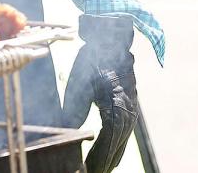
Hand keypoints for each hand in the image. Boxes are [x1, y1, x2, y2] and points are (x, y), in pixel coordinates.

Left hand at [63, 15, 137, 172]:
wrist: (110, 37)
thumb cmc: (92, 57)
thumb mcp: (80, 80)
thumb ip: (75, 106)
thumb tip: (67, 128)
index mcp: (117, 103)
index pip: (109, 137)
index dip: (101, 154)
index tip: (91, 167)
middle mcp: (127, 107)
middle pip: (118, 142)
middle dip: (106, 159)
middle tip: (93, 172)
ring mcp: (129, 106)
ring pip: (122, 138)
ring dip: (112, 154)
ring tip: (100, 167)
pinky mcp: (127, 103)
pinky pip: (123, 129)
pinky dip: (116, 143)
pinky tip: (110, 152)